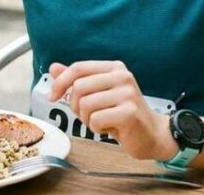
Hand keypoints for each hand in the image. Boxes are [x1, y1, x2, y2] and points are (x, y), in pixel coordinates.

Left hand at [48, 61, 176, 160]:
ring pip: (86, 105)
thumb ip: (77, 80)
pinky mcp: (129, 112)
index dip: (60, 82)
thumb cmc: (121, 114)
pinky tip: (110, 128)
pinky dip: (97, 128)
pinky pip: (96, 120)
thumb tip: (53, 67)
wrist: (151, 135)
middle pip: (79, 87)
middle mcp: (122, 76)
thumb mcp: (98, 93)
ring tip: (101, 121)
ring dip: (87, 119)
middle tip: (88, 115)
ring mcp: (127, 93)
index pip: (78, 68)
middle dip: (76, 106)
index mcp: (114, 67)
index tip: (52, 96)